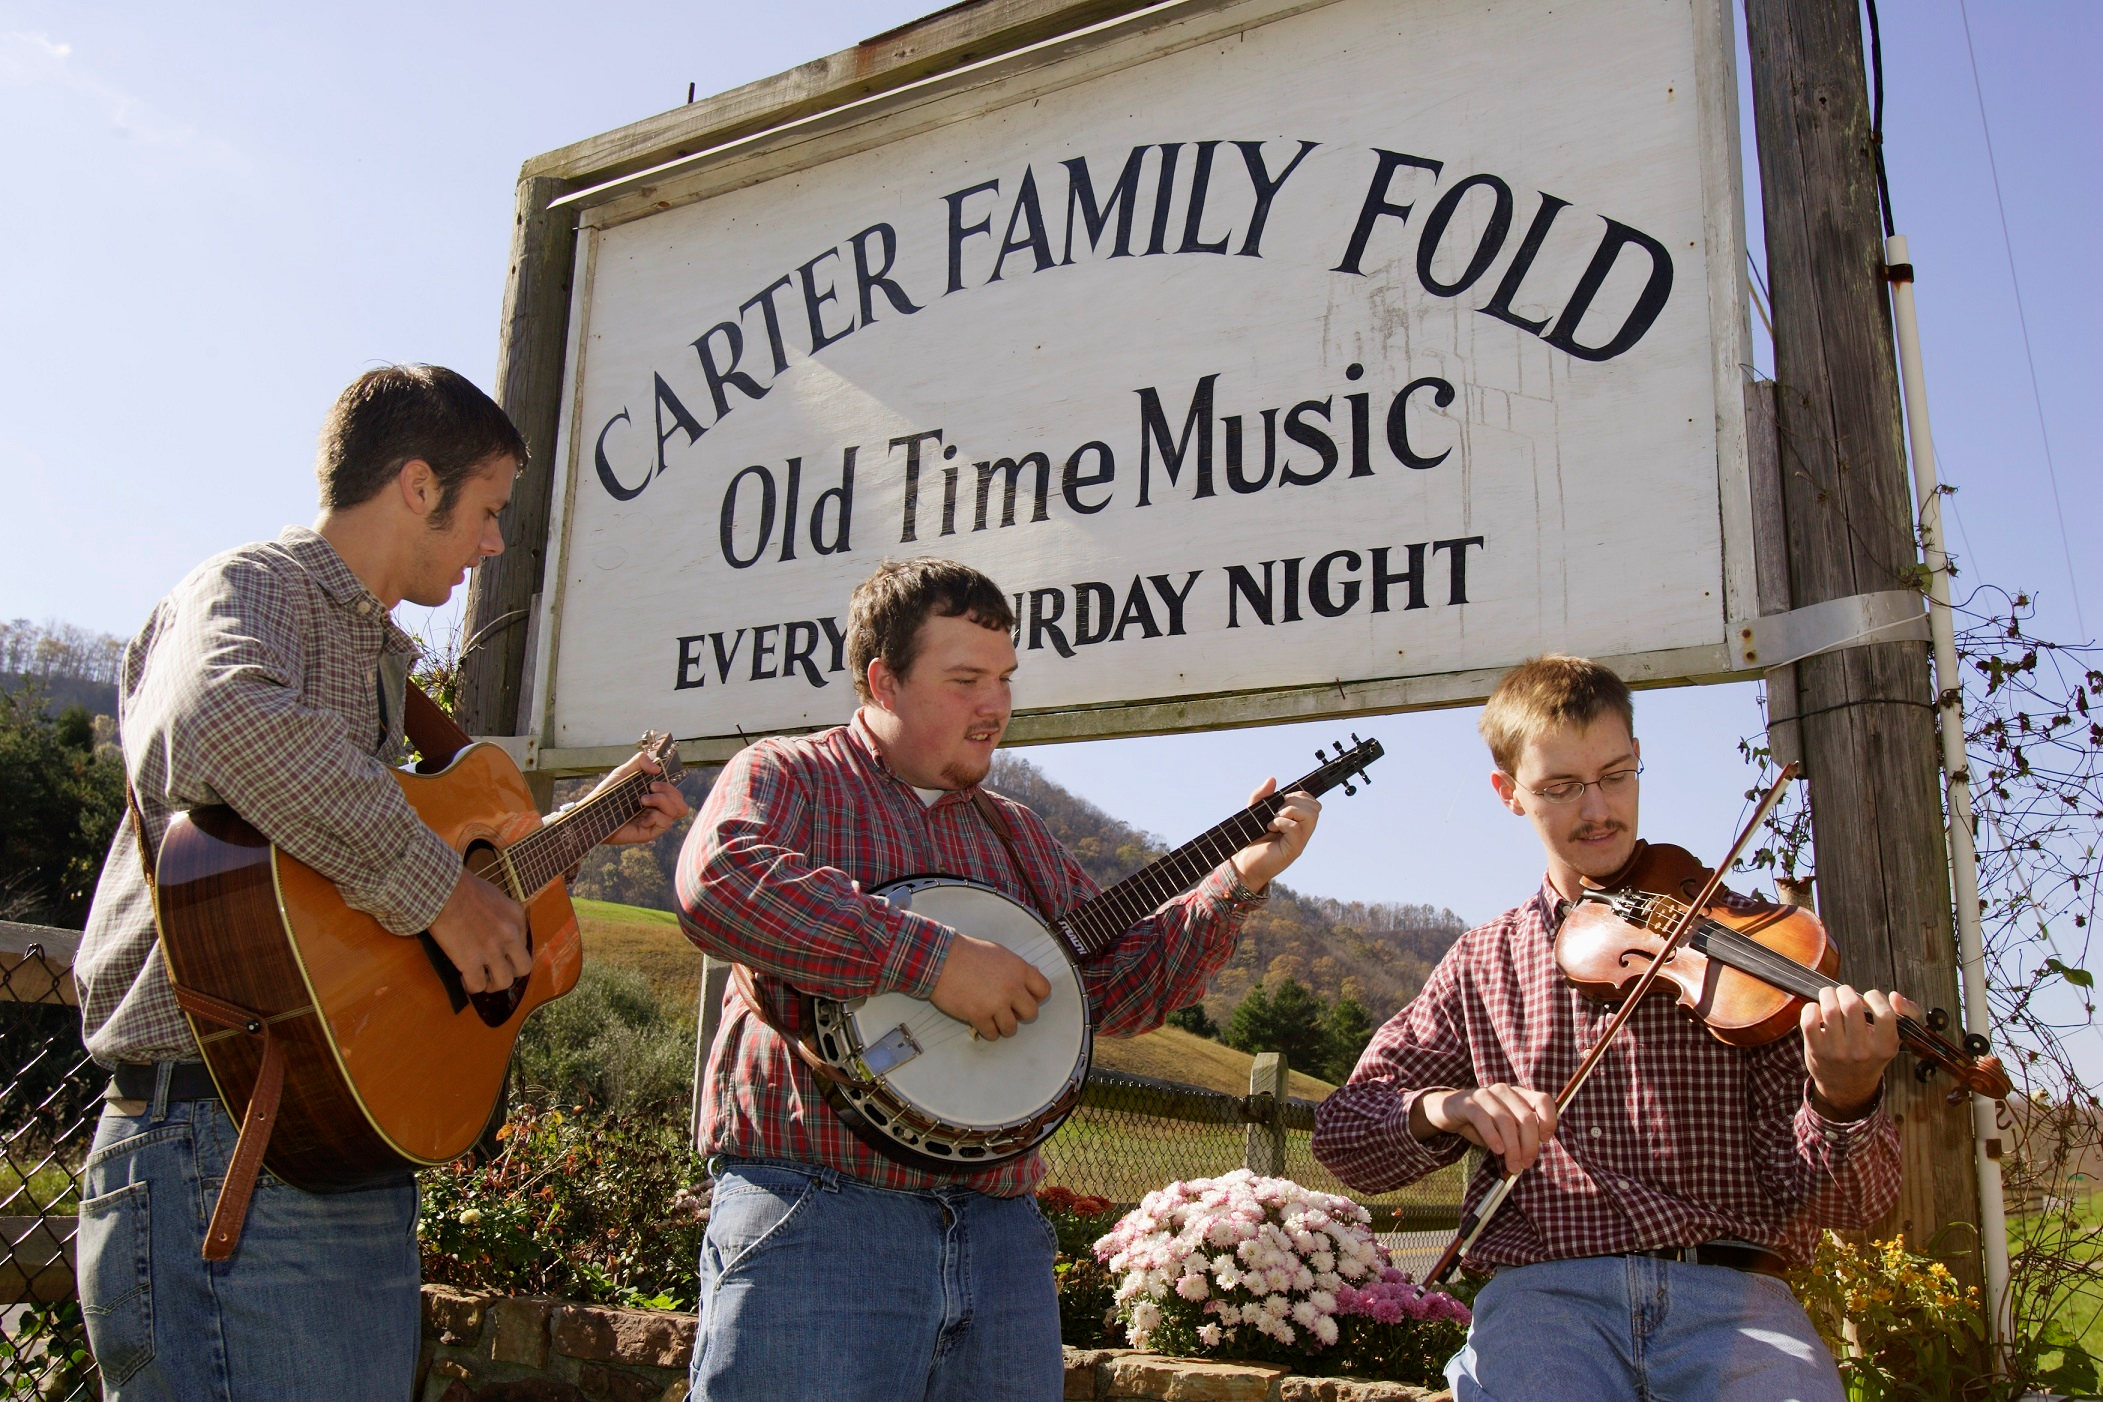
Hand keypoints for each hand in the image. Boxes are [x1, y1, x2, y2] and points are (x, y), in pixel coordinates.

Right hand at [428, 867, 529, 993]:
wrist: (441, 890)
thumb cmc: (461, 887)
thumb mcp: (494, 896)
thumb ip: (501, 914)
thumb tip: (496, 928)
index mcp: (516, 917)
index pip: (525, 944)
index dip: (512, 954)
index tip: (501, 956)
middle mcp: (510, 935)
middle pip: (523, 968)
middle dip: (510, 973)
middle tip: (496, 972)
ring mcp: (492, 950)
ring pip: (504, 982)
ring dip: (492, 984)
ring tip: (481, 979)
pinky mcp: (471, 961)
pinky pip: (477, 985)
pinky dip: (471, 986)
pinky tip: (464, 979)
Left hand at [596, 751, 689, 845]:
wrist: (593, 813)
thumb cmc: (606, 794)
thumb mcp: (622, 772)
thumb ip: (640, 761)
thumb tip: (657, 768)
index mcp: (654, 797)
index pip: (676, 794)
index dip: (670, 786)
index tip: (652, 782)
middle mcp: (657, 810)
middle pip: (682, 804)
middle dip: (670, 792)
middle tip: (650, 788)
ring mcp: (654, 822)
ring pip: (678, 812)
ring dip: (663, 802)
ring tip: (643, 800)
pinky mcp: (649, 833)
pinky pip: (666, 823)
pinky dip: (656, 815)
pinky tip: (642, 815)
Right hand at [929, 933, 1052, 1039]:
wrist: (941, 959)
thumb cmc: (967, 953)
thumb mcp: (998, 953)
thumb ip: (1016, 968)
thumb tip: (1031, 976)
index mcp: (1019, 970)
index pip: (1044, 990)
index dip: (1036, 997)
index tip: (1026, 998)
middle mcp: (1012, 988)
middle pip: (1031, 1013)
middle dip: (1021, 1014)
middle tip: (1010, 1010)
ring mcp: (996, 1004)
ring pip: (1011, 1028)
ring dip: (1004, 1026)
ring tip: (994, 1019)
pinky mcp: (979, 1016)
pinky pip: (992, 1034)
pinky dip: (988, 1031)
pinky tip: (982, 1023)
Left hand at [1227, 778, 1321, 892]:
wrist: (1242, 864)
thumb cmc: (1250, 841)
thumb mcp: (1253, 812)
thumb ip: (1261, 796)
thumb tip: (1272, 779)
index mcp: (1296, 821)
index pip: (1311, 801)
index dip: (1298, 795)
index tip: (1280, 801)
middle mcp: (1302, 830)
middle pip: (1315, 806)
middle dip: (1295, 801)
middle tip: (1277, 811)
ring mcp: (1299, 840)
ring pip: (1311, 815)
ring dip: (1290, 811)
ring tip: (1274, 819)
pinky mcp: (1293, 850)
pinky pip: (1296, 828)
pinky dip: (1282, 822)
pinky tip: (1270, 827)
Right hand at [1413, 1083, 1558, 1173]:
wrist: (1450, 1111)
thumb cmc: (1484, 1122)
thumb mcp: (1506, 1127)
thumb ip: (1520, 1135)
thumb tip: (1531, 1156)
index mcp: (1519, 1095)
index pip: (1543, 1101)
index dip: (1549, 1120)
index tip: (1545, 1140)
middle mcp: (1505, 1091)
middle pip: (1526, 1117)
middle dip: (1529, 1145)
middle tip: (1526, 1164)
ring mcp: (1486, 1095)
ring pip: (1506, 1121)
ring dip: (1512, 1148)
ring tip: (1512, 1166)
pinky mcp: (1468, 1103)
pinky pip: (1483, 1120)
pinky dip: (1493, 1137)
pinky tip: (1497, 1150)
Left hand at [1803, 984, 1917, 1118]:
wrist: (1847, 1087)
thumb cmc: (1871, 1055)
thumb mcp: (1893, 1039)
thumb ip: (1906, 1014)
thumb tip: (1895, 996)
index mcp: (1885, 1046)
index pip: (1885, 1014)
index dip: (1875, 997)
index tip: (1869, 997)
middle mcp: (1861, 1051)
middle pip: (1851, 1005)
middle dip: (1846, 991)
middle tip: (1844, 993)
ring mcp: (1837, 1052)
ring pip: (1829, 1010)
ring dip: (1828, 995)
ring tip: (1830, 997)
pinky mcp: (1816, 1050)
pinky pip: (1809, 1020)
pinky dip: (1811, 1008)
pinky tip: (1817, 1009)